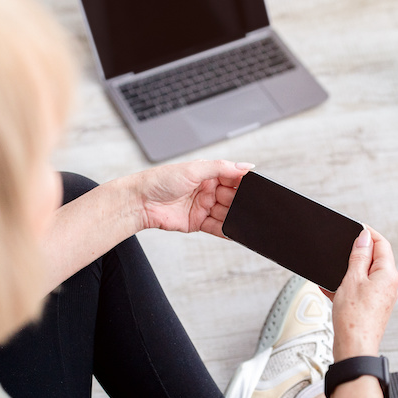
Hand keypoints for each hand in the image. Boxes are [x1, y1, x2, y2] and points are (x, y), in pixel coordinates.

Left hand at [133, 160, 252, 235]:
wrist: (140, 202)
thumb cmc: (161, 180)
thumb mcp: (194, 169)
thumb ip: (222, 168)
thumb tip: (246, 166)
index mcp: (208, 174)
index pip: (233, 177)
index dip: (244, 183)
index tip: (257, 187)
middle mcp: (207, 190)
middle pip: (232, 197)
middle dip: (241, 202)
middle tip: (251, 206)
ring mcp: (203, 207)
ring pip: (226, 213)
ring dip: (235, 217)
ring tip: (245, 219)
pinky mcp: (197, 223)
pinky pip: (217, 227)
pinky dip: (227, 230)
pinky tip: (236, 231)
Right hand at [330, 227, 397, 359]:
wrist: (354, 348)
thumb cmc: (354, 318)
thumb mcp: (352, 279)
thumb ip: (358, 256)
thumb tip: (364, 238)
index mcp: (388, 274)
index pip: (382, 244)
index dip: (368, 234)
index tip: (355, 229)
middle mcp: (388, 285)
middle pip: (374, 259)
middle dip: (356, 253)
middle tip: (342, 251)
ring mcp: (381, 297)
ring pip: (364, 275)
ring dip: (349, 271)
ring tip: (334, 275)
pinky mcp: (372, 307)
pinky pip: (360, 289)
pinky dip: (346, 286)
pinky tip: (331, 289)